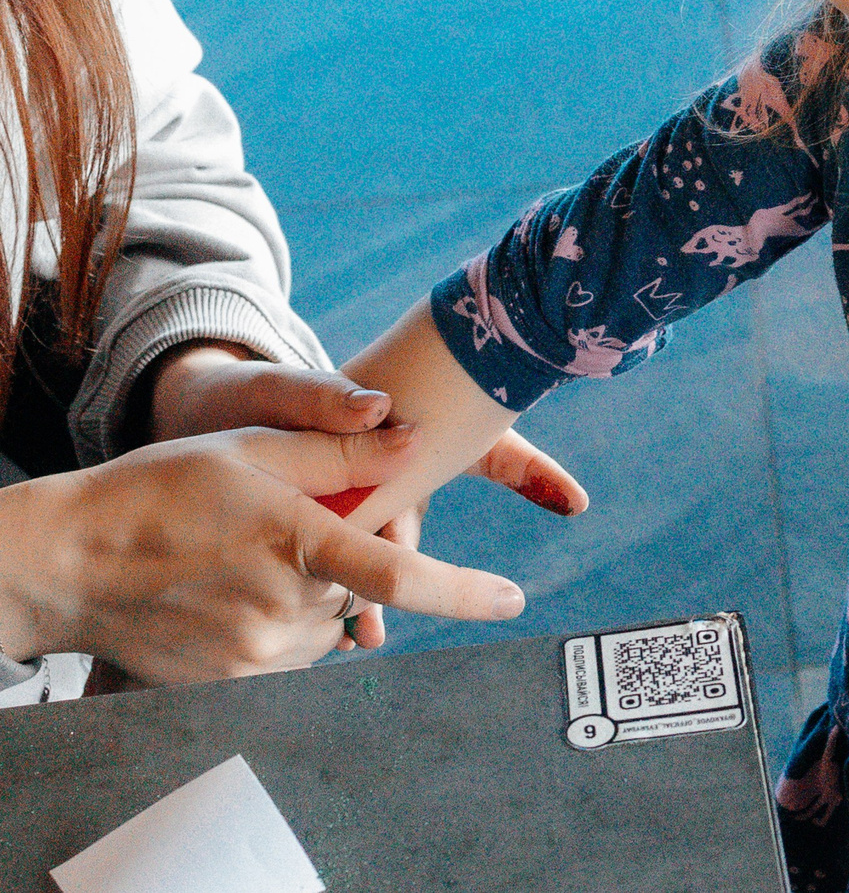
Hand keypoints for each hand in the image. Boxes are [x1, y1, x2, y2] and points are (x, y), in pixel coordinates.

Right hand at [0, 426, 526, 685]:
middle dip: (346, 560)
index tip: (513, 598)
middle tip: (285, 528)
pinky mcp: (231, 681)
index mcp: (295, 541)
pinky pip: (290, 653)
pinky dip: (281, 624)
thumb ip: (341, 450)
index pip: (396, 574)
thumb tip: (418, 437)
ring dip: (313, 595)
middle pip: (360, 589)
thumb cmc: (159, 490)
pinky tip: (231, 594)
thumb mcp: (253, 449)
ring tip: (245, 560)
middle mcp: (281, 606)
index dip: (463, 590)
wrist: (66, 562)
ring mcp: (255, 651)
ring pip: (327, 623)